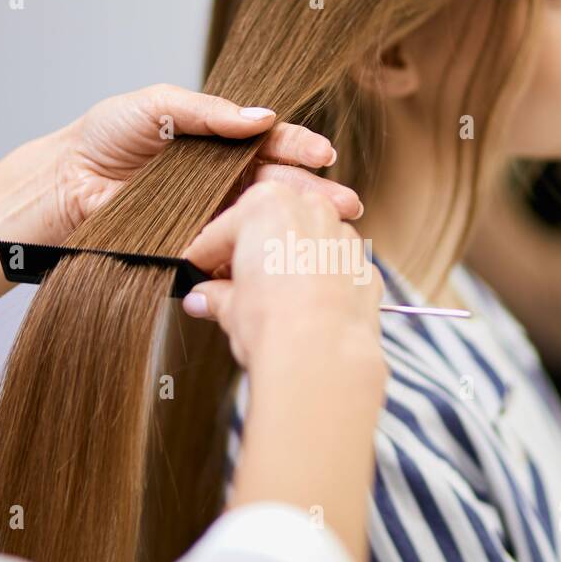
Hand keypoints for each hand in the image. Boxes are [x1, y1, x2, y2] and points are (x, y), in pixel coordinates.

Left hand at [0, 84, 363, 294]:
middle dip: (314, 193)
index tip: (323, 154)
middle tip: (345, 203)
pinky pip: (230, 251)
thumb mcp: (158, 104)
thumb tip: (261, 116)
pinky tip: (279, 257)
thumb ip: (209, 111)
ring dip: (296, 227)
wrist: (64, 184)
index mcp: (219, 140)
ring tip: (325, 231)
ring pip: (262, 220)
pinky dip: (255, 255)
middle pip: (278, 185)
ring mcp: (211, 213)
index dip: (299, 147)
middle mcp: (222, 177)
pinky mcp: (196, 245)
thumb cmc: (104, 137)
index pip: (270, 142)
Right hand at [178, 182, 385, 372]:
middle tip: (228, 289)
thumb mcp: (230, 306)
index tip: (195, 273)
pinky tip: (303, 310)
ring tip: (268, 302)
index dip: (204, 258)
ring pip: (306, 245)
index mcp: (267, 205)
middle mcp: (311, 211)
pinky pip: (333, 269)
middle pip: (269, 228)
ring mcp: (343, 238)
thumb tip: (204, 299)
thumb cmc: (273, 322)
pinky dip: (318, 284)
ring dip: (288, 266)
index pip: (222, 232)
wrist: (322, 356)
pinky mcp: (365, 269)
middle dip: (249, 256)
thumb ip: (217, 295)